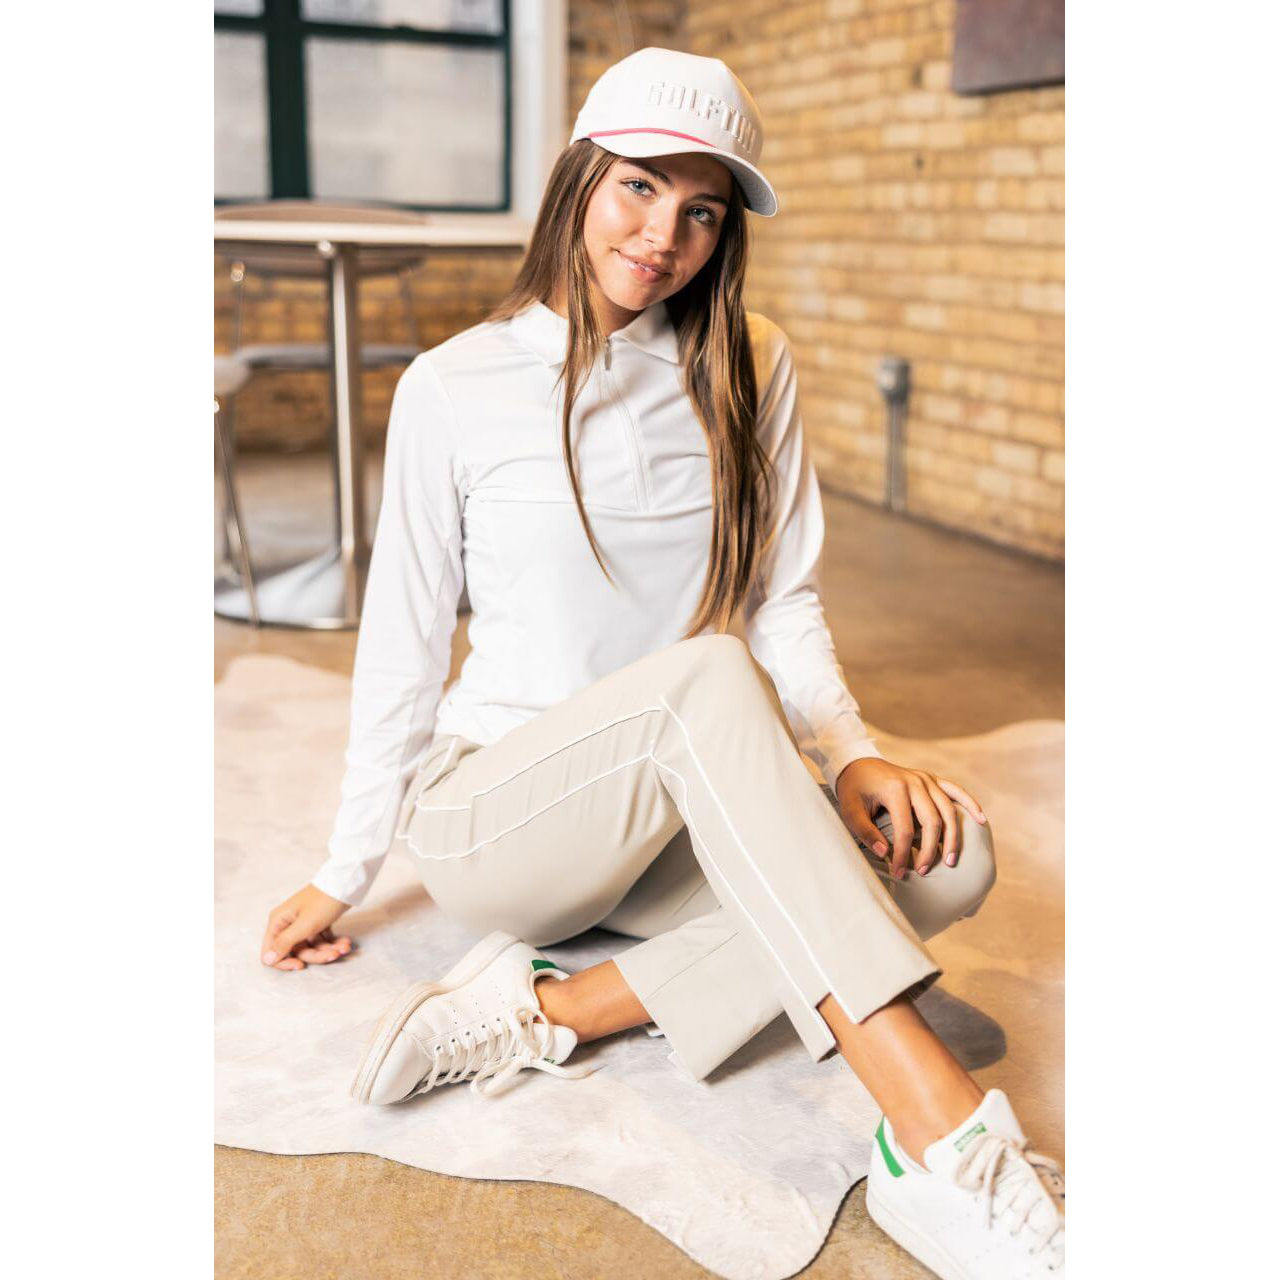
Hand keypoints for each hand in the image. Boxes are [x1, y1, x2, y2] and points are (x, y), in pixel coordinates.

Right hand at [261, 884, 353, 970]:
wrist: (347, 882)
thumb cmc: (324, 901)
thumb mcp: (305, 925)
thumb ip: (285, 943)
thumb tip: (267, 960)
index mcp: (279, 922)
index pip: (271, 952)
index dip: (284, 962)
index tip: (301, 965)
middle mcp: (288, 923)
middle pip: (297, 951)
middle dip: (317, 955)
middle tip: (335, 954)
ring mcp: (303, 923)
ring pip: (312, 947)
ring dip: (329, 950)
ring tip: (345, 947)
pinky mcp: (318, 923)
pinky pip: (322, 940)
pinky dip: (333, 943)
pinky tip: (346, 942)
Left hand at [835, 757, 985, 880]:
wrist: (857, 763)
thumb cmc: (853, 789)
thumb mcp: (849, 810)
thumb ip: (865, 832)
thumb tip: (885, 854)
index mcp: (895, 789)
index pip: (905, 829)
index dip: (903, 854)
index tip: (898, 872)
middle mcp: (915, 782)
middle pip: (932, 821)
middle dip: (930, 850)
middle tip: (923, 871)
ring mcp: (926, 779)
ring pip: (949, 810)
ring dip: (952, 837)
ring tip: (950, 861)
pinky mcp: (932, 779)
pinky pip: (956, 791)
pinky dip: (970, 804)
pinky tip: (981, 820)